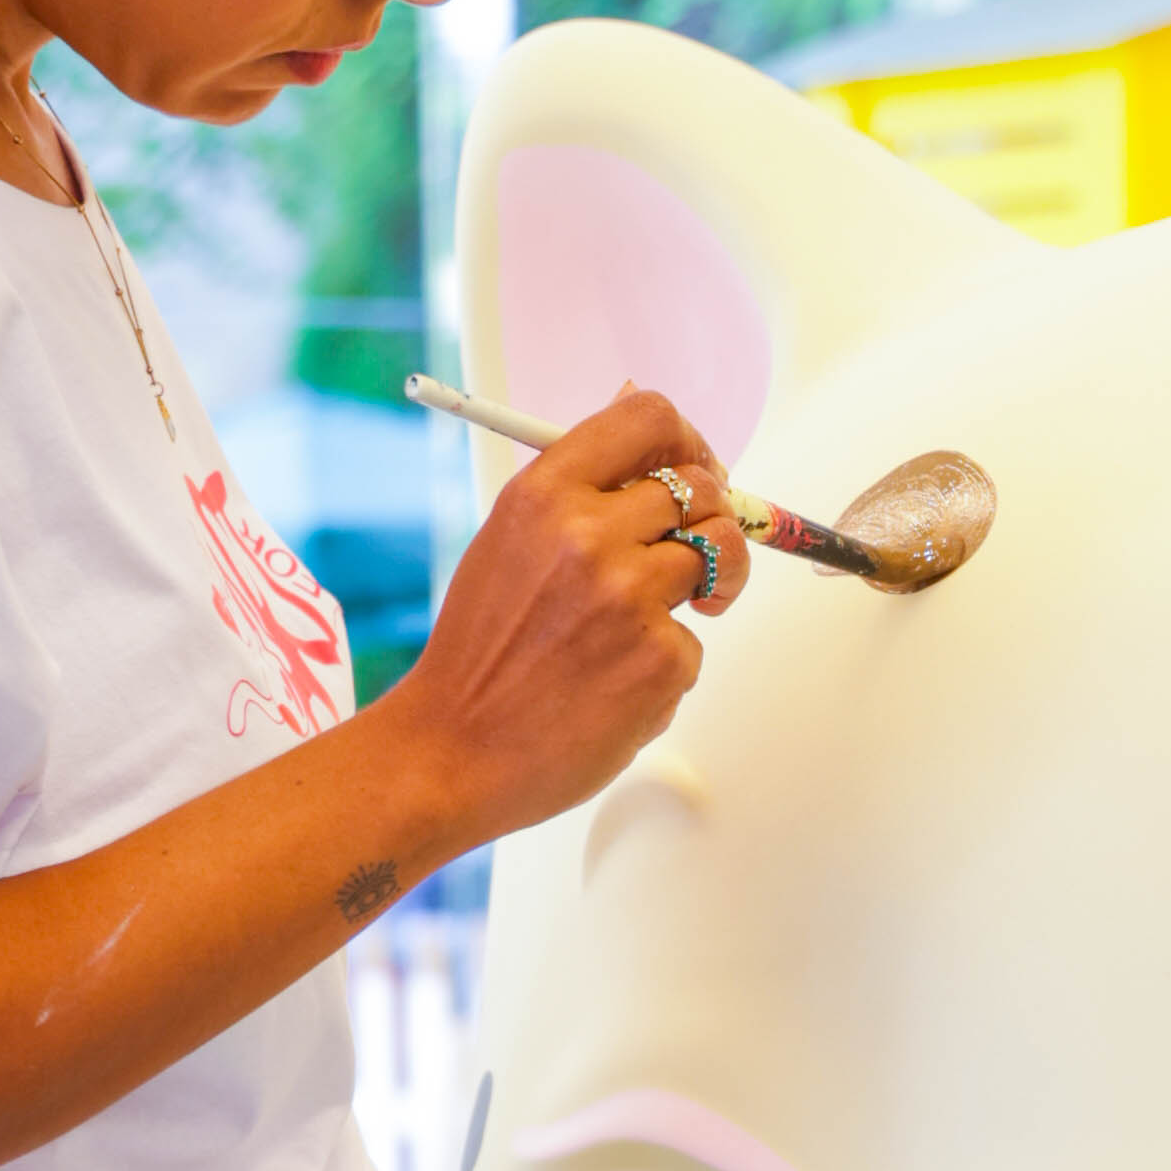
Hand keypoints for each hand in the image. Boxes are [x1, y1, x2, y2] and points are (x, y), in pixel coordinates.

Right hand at [392, 379, 748, 841]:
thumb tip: (653, 443)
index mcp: (545, 494)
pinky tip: (616, 683)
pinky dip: (667, 663)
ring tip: (679, 612)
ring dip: (713, 583)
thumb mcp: (509, 544)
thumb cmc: (481, 655)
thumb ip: (578, 495)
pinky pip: (695, 642)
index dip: (688, 442)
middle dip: (711, 517)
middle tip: (695, 554)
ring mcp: (629, 597)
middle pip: (700, 488)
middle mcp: (588, 534)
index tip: (695, 471)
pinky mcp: (659, 660)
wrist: (453, 752)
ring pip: (718, 556)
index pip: (648, 418)